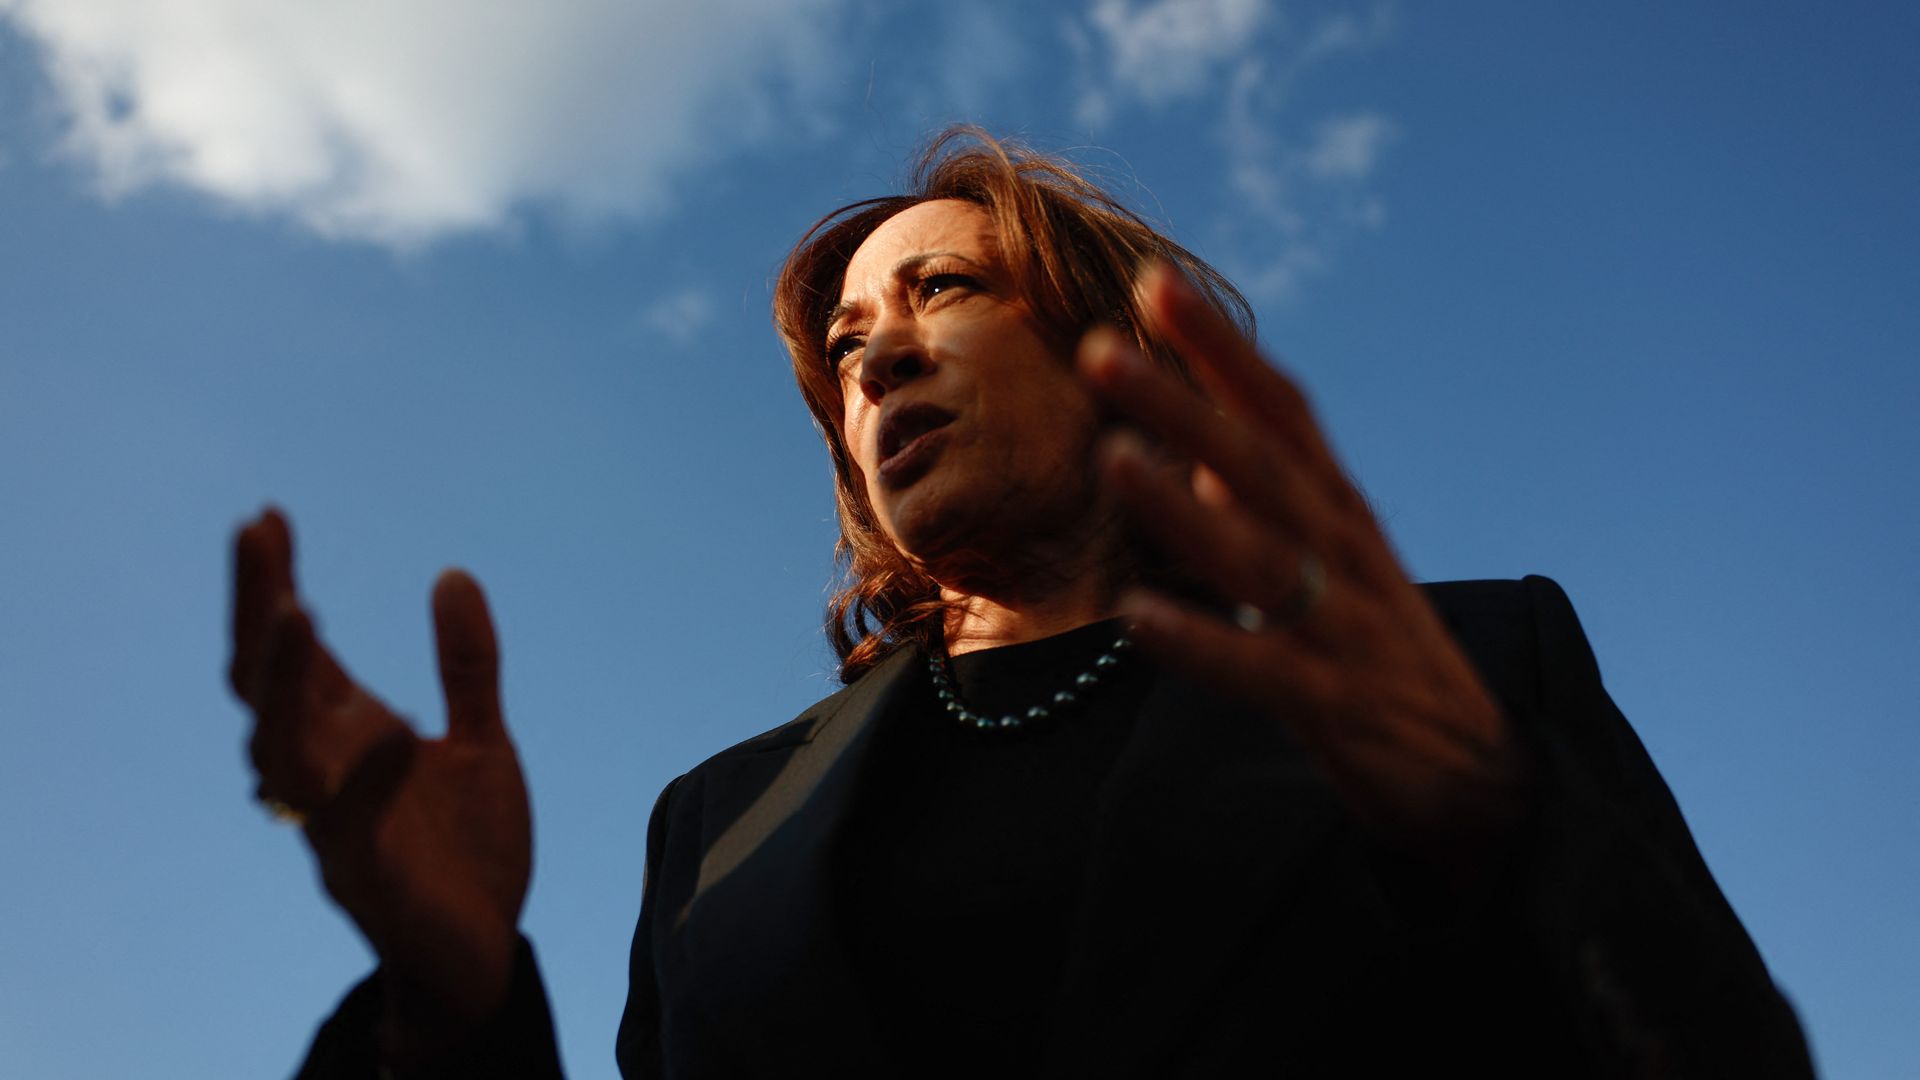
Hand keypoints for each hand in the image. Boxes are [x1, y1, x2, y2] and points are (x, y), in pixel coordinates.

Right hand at [230, 509, 531, 1047]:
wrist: (483, 951)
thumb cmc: (466, 847)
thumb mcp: (480, 741)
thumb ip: (467, 667)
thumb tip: (453, 574)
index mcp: (346, 736)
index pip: (294, 651)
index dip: (274, 587)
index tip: (268, 516)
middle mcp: (325, 772)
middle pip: (265, 683)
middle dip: (258, 610)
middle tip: (256, 533)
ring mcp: (335, 825)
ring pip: (282, 750)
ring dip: (286, 684)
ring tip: (301, 611)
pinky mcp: (369, 878)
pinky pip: (352, 827)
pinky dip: (367, 780)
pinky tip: (392, 733)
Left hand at [1078, 268, 1525, 857]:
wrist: (1479, 772)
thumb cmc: (1380, 648)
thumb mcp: (1330, 556)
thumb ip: (1263, 498)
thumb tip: (1186, 442)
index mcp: (1338, 508)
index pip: (1281, 410)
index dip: (1222, 348)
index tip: (1156, 283)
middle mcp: (1344, 550)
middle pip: (1260, 465)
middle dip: (1184, 404)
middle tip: (1100, 349)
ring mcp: (1343, 625)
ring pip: (1259, 556)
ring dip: (1181, 508)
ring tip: (1110, 458)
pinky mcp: (1337, 705)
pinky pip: (1262, 671)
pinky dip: (1202, 643)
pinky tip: (1136, 617)